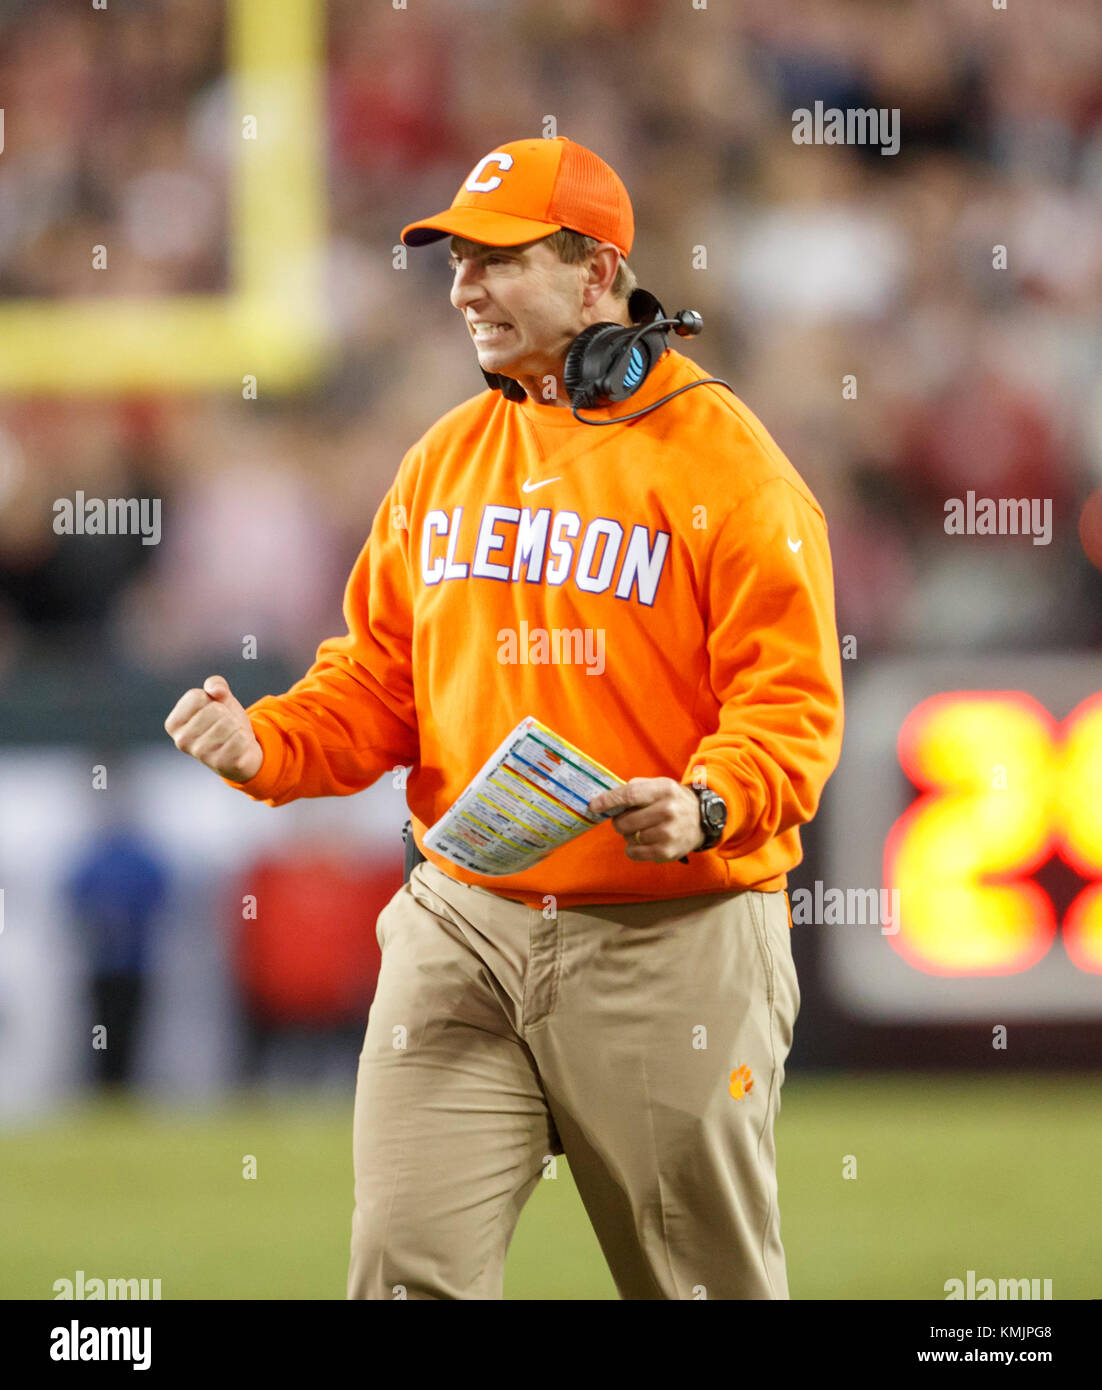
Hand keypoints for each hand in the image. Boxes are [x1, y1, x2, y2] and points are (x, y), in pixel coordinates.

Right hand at [164, 675, 262, 782]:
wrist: (241, 750)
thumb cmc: (225, 721)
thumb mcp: (219, 698)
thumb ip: (215, 684)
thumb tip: (216, 691)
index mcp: (173, 723)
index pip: (196, 696)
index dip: (211, 699)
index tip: (212, 711)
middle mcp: (181, 741)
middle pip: (215, 710)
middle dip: (226, 714)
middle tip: (226, 725)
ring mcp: (200, 754)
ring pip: (228, 724)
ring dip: (236, 727)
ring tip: (231, 735)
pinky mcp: (220, 764)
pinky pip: (240, 739)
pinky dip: (244, 739)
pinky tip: (238, 747)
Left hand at [587, 777, 704, 862]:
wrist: (703, 819)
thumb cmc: (674, 800)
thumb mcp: (660, 785)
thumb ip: (636, 787)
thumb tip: (607, 797)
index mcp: (664, 790)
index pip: (629, 795)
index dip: (608, 801)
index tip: (594, 806)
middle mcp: (668, 811)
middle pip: (625, 821)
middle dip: (618, 821)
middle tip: (624, 820)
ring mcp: (668, 833)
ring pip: (629, 838)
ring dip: (628, 835)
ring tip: (640, 830)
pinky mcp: (667, 852)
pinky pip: (634, 853)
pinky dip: (632, 849)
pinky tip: (642, 842)